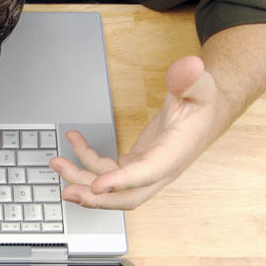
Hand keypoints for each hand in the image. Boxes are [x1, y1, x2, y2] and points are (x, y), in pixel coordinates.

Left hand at [49, 56, 224, 209]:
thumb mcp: (201, 87)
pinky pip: (106, 170)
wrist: (208, 113)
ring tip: (57, 162)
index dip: (120, 182)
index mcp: (174, 154)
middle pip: (126, 196)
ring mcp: (145, 170)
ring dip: (81, 177)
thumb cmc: (203, 103)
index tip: (96, 185)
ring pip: (111, 186)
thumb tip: (188, 67)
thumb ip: (191, 79)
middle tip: (67, 191)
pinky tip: (75, 140)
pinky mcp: (135, 164)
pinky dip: (86, 159)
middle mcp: (159, 170)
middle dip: (95, 198)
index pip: (146, 174)